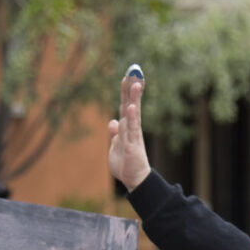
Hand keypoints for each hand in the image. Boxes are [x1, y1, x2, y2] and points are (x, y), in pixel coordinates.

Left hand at [105, 72, 150, 190]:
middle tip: (135, 70)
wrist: (134, 179)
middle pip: (131, 103)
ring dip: (135, 98)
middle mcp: (131, 127)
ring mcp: (133, 134)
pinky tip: (132, 107)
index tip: (128, 75)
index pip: (125, 104)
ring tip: (137, 83)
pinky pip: (132, 128)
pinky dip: (132, 117)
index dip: (126, 91)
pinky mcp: (133, 144)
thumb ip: (115, 133)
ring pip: (134, 113)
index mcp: (126, 127)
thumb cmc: (126, 163)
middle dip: (132, 87)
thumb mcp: (116, 145)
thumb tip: (113, 121)